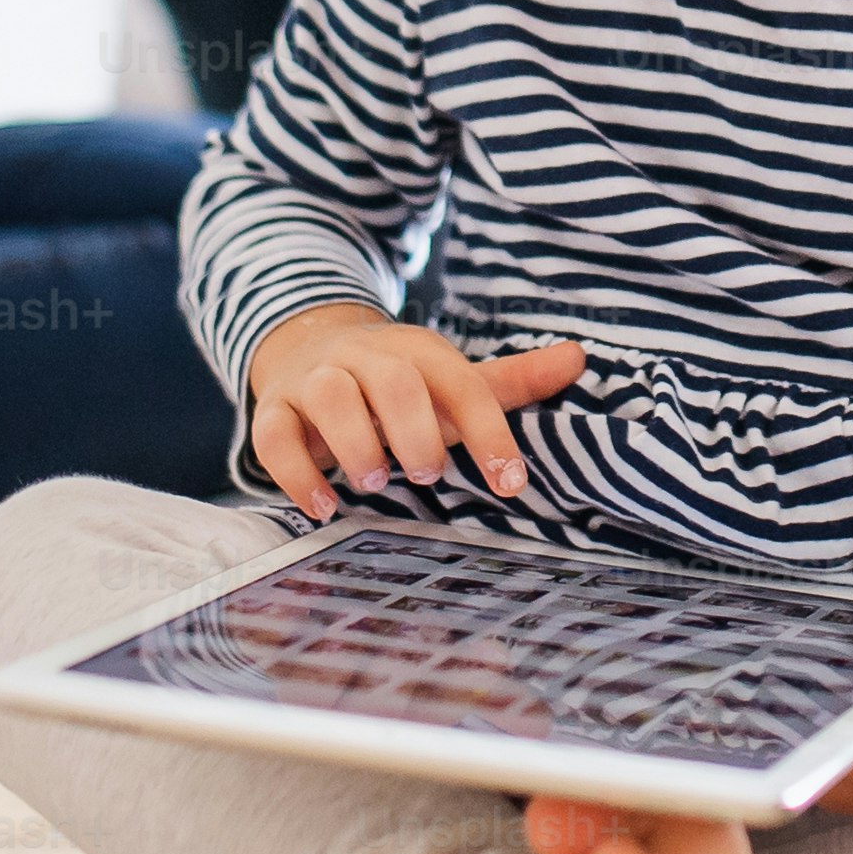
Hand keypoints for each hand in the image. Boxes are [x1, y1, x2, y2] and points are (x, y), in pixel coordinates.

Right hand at [242, 302, 584, 519]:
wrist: (309, 346)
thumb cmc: (396, 382)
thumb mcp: (451, 379)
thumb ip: (513, 380)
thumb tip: (579, 358)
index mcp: (419, 352)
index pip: (462, 384)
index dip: (491, 432)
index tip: (511, 483)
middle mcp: (366, 358)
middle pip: (393, 380)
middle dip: (414, 428)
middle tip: (428, 472)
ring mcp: (316, 380)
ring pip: (330, 396)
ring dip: (354, 442)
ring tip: (374, 482)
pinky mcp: (274, 409)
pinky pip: (273, 435)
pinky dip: (295, 473)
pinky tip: (321, 507)